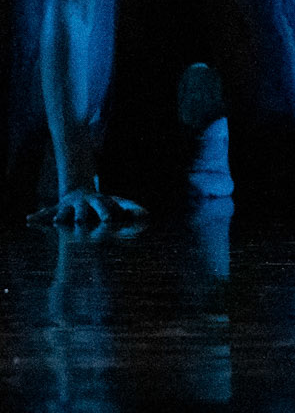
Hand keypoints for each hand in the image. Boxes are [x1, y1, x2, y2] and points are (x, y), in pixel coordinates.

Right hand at [28, 186, 146, 227]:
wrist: (80, 191)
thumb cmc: (102, 204)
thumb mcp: (116, 205)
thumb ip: (131, 211)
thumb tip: (148, 215)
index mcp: (100, 202)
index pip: (104, 207)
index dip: (106, 213)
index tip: (108, 220)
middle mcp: (84, 203)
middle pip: (85, 209)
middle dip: (84, 214)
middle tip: (82, 221)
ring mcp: (70, 206)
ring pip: (65, 212)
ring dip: (61, 217)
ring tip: (56, 221)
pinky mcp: (58, 209)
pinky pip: (46, 212)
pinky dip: (38, 216)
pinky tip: (29, 219)